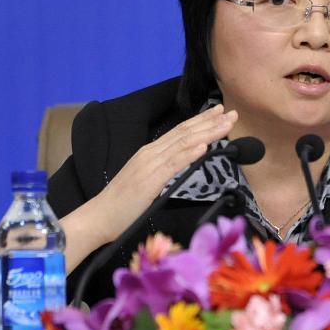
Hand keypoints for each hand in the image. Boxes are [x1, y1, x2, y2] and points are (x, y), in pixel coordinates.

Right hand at [61, 104, 237, 271]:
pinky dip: (190, 152)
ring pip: (184, 143)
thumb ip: (163, 169)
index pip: (180, 131)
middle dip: (210, 121)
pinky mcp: (150, 179)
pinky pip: (173, 163)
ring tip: (225, 124)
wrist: (99, 216)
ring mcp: (150, 164)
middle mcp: (151, 153)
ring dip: (207, 132)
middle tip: (230, 112)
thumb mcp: (146, 180)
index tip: (219, 112)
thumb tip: (183, 164)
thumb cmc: (122, 203)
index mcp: (150, 152)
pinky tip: (204, 146)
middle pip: (185, 132)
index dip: (201, 121)